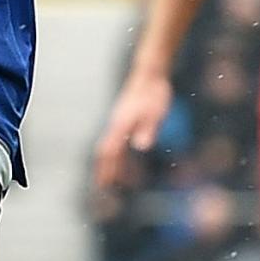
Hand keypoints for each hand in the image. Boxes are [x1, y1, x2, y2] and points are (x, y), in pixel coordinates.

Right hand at [93, 71, 173, 189]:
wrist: (150, 74)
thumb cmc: (153, 93)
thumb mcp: (154, 113)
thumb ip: (147, 129)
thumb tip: (140, 146)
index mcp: (120, 125)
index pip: (109, 152)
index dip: (106, 168)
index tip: (104, 184)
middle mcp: (116, 125)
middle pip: (106, 151)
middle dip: (105, 169)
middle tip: (104, 186)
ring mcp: (120, 122)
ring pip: (112, 146)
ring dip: (113, 162)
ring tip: (117, 177)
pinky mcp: (126, 119)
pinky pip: (119, 140)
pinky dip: (120, 153)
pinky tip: (128, 158)